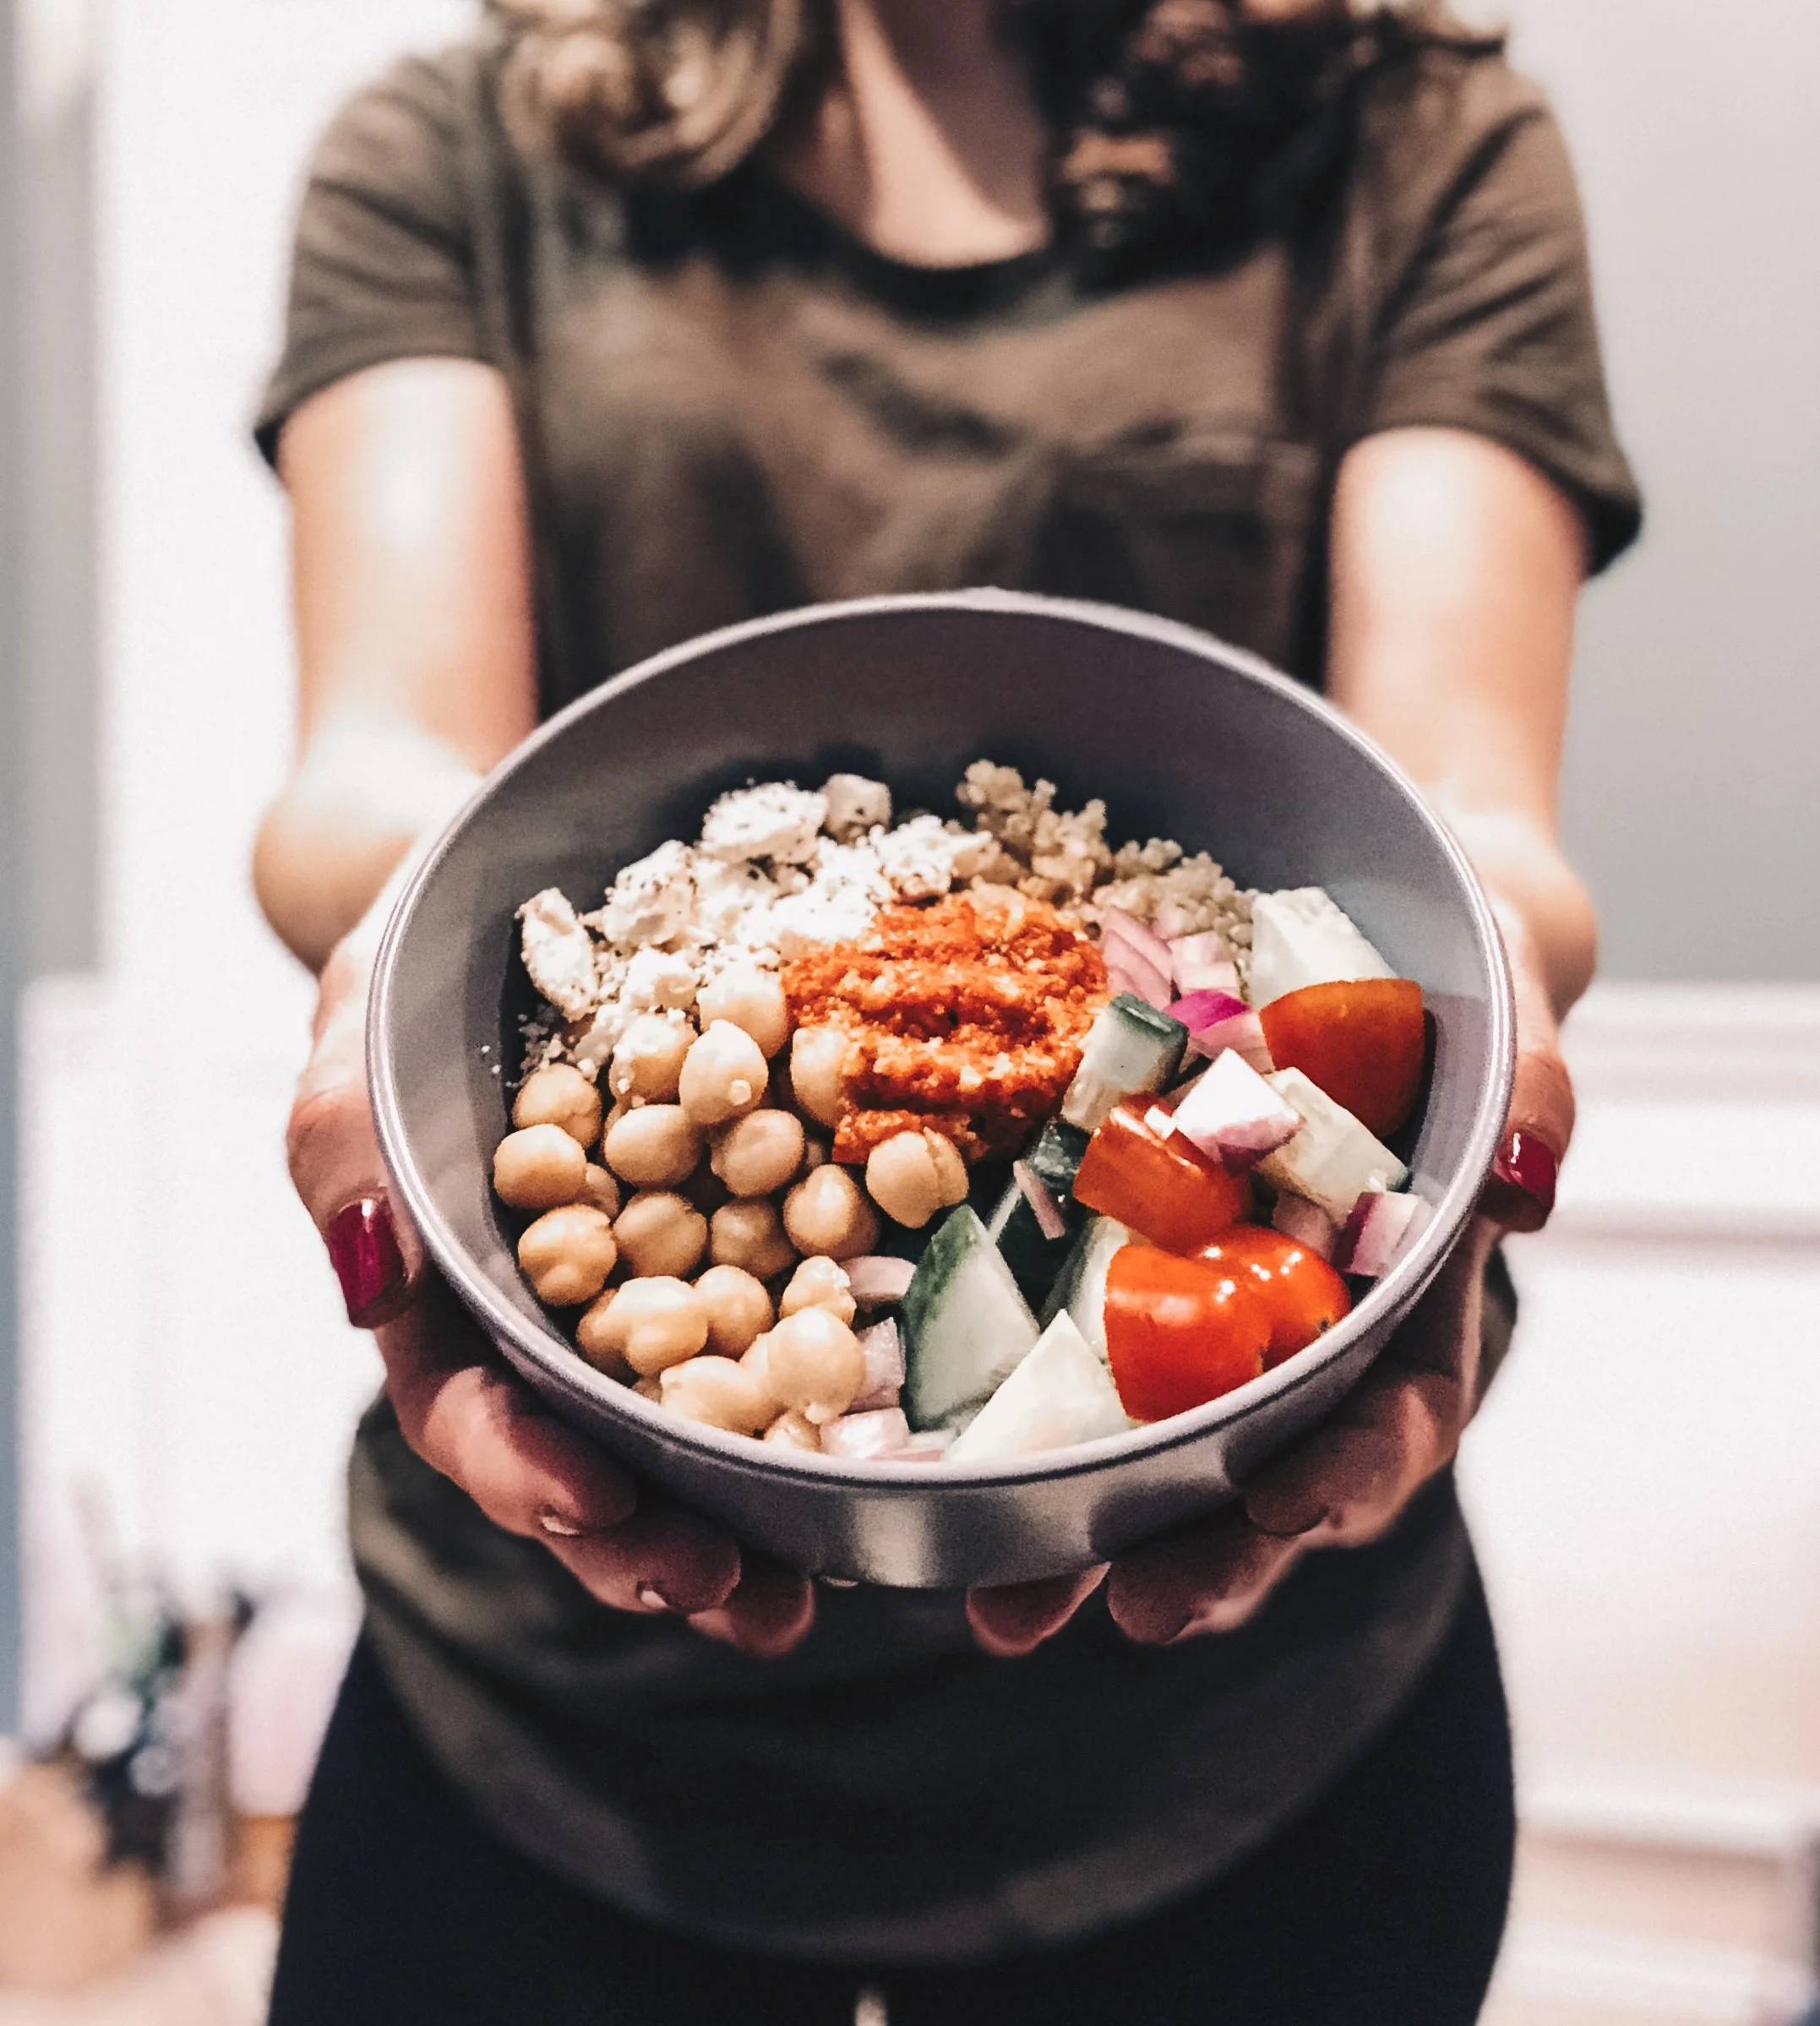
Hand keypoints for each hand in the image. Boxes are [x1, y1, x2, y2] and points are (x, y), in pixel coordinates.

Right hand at [287, 896, 815, 1657]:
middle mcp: (566, 1317)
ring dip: (754, 1521)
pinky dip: (834, 1402)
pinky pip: (798, 1330)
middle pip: (598, 1461)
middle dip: (655, 1541)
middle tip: (730, 1590)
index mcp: (459, 1291)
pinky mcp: (765, 1243)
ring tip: (818, 1582)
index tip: (594, 1499)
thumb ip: (347, 1135)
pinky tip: (891, 1453)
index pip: (473, 1411)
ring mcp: (668, 1289)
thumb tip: (367, 1274)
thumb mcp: (367, 1021)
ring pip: (704, 1434)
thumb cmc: (428, 963)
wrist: (541, 897)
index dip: (525, 1471)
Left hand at [967, 908, 1571, 1656]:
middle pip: (1269, 1480)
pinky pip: (1060, 1369)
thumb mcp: (1497, 1013)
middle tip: (1142, 1611)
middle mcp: (1302, 1337)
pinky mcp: (1108, 1282)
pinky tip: (935, 1484)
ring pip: (1155, 1462)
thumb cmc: (1445, 986)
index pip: (1401, 1412)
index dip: (1355, 1472)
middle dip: (1213, 1559)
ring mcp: (1201, 1320)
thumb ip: (1530, 1090)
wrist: (1352, 950)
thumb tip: (1525, 1182)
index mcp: (1407, 1297)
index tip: (1291, 1503)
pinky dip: (1010, 1437)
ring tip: (1007, 1612)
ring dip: (1089, 1548)